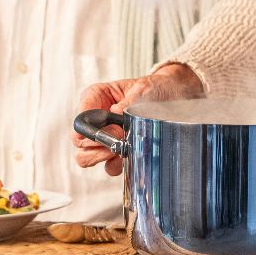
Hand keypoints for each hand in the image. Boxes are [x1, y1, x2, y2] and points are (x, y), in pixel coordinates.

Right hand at [72, 63, 204, 176]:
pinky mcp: (116, 151)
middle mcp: (96, 118)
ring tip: (126, 149)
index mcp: (96, 97)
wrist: (175, 96)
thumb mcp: (143, 90)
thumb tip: (115, 123)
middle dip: (98, 146)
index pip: (80, 119)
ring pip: (88, 157)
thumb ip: (127, 107)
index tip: (113, 132)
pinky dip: (119, 165)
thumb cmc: (155, 88)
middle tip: (119, 143)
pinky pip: (109, 167)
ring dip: (106, 157)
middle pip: (80, 142)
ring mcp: (104, 137)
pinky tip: (133, 155)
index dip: (91, 130)